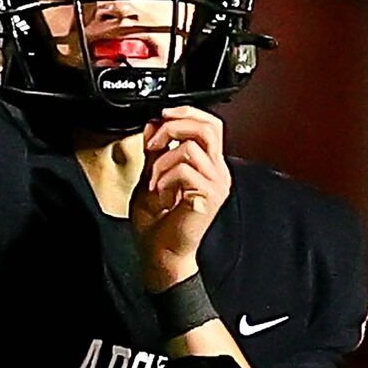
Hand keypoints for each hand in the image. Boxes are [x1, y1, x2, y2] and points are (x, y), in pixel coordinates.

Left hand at [130, 106, 231, 289]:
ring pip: (192, 147)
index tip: (161, 116)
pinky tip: (159, 191)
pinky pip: (186, 170)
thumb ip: (154, 151)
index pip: (209, 124)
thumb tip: (153, 125)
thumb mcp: (150, 177)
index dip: (185, 113)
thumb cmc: (158, 225)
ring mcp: (216, 184)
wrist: (161, 254)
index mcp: (207, 165)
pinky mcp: (209, 196)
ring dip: (163, 159)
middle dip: (176, 125)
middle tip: (155, 140)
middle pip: (209, 126)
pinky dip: (165, 176)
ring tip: (153, 178)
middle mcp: (217, 172)